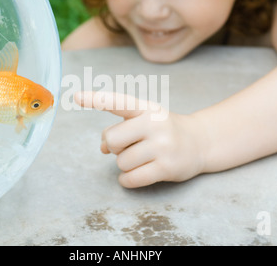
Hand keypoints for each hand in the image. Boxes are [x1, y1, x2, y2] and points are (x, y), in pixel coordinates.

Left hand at [74, 91, 207, 187]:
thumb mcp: (145, 119)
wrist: (199, 142)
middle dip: (114, 147)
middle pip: (113, 139)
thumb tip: (103, 147)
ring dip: (125, 164)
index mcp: (146, 108)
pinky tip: (135, 174)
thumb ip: (121, 128)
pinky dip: (127, 180)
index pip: (119, 102)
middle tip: (128, 146)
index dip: (97, 99)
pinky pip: (131, 178)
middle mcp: (155, 124)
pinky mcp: (167, 168)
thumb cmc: (163, 130)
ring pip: (121, 162)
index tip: (76, 97)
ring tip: (141, 158)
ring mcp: (163, 146)